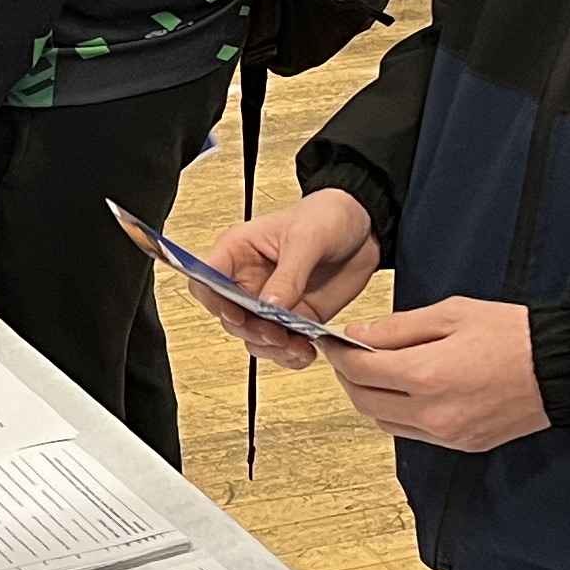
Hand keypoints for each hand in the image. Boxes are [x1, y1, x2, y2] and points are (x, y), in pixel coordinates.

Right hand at [192, 192, 382, 370]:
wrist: (364, 228)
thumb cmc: (327, 215)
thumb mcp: (307, 238)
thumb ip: (288, 275)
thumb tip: (269, 306)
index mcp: (239, 251)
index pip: (206, 278)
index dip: (213, 300)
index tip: (236, 313)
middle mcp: (249, 280)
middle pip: (229, 316)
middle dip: (251, 330)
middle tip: (276, 333)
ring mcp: (271, 302)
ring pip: (253, 337)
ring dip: (271, 348)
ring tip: (296, 346)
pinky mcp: (294, 317)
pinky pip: (282, 345)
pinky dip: (291, 354)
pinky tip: (306, 351)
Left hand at [322, 295, 549, 452]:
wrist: (560, 368)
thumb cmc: (513, 335)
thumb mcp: (452, 313)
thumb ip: (399, 327)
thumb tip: (359, 335)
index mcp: (428, 375)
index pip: (360, 369)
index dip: (339, 353)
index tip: (333, 341)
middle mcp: (433, 412)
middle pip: (364, 401)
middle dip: (349, 376)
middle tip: (350, 354)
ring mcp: (447, 434)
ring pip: (383, 422)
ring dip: (370, 397)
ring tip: (378, 370)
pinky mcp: (461, 445)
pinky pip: (410, 433)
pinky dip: (396, 413)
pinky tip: (405, 390)